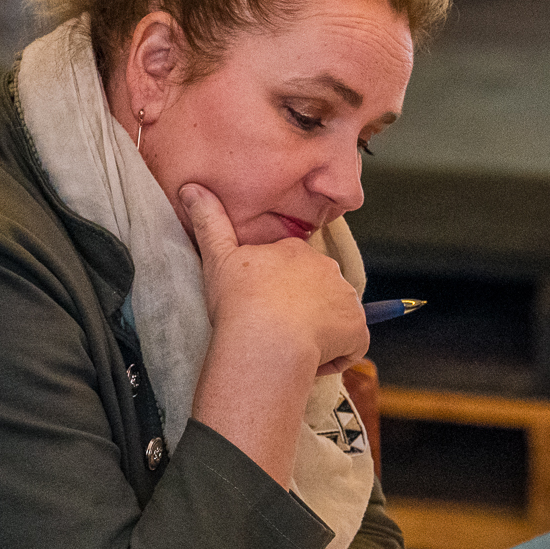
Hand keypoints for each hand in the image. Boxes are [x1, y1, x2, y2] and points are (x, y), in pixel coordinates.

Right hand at [182, 184, 367, 377]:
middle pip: (319, 290)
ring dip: (319, 330)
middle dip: (303, 307)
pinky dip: (335, 355)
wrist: (266, 340)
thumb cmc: (240, 301)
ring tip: (291, 345)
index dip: (280, 288)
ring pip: (336, 316)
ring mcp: (347, 299)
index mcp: (298, 251)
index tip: (263, 305)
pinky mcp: (358, 330)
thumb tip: (191, 188)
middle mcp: (329, 270)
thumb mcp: (217, 256)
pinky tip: (309, 360)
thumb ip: (209, 222)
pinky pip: (350, 345)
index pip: (295, 267)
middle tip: (276, 328)